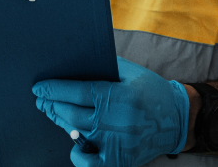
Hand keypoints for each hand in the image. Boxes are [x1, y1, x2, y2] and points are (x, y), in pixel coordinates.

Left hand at [33, 57, 188, 166]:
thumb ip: (103, 67)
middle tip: (41, 100)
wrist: (178, 118)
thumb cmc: (150, 90)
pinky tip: (74, 144)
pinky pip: (91, 163)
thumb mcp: (130, 72)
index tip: (39, 87)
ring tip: (52, 112)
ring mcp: (118, 143)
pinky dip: (78, 155)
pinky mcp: (121, 160)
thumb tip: (73, 61)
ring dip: (61, 122)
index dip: (54, 89)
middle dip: (52, 105)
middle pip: (72, 114)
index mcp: (119, 95)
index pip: (77, 92)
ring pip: (77, 134)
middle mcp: (117, 120)